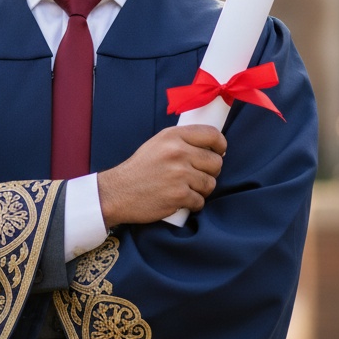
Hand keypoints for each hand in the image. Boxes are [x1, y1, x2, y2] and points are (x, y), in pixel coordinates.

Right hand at [97, 125, 226, 227]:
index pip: (212, 134)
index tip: (219, 152)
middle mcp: (178, 152)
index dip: (220, 145)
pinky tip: (180, 201)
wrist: (117, 192)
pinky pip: (200, 201)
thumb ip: (182, 141)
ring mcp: (179, 174)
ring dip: (201, 190)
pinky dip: (192, 204)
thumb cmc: (139, 169)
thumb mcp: (157, 144)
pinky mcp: (179, 195)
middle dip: (210, 172)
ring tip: (186, 189)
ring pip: (210, 183)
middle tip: (197, 176)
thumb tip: (212, 147)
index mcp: (173, 136)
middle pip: (216, 162)